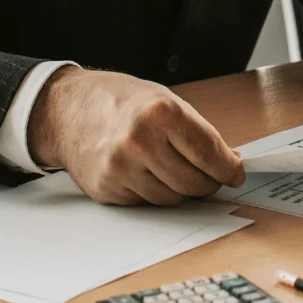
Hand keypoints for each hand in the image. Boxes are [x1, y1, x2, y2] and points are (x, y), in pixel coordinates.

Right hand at [27, 67, 245, 204]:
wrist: (67, 109)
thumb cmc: (118, 100)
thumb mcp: (163, 99)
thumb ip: (196, 131)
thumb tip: (228, 161)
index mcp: (160, 113)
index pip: (209, 154)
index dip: (229, 168)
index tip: (236, 173)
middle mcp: (140, 142)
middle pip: (193, 183)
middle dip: (209, 183)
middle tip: (211, 176)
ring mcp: (121, 169)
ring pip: (172, 198)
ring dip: (181, 190)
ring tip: (174, 168)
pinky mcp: (107, 189)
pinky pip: (146, 202)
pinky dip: (154, 191)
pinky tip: (145, 171)